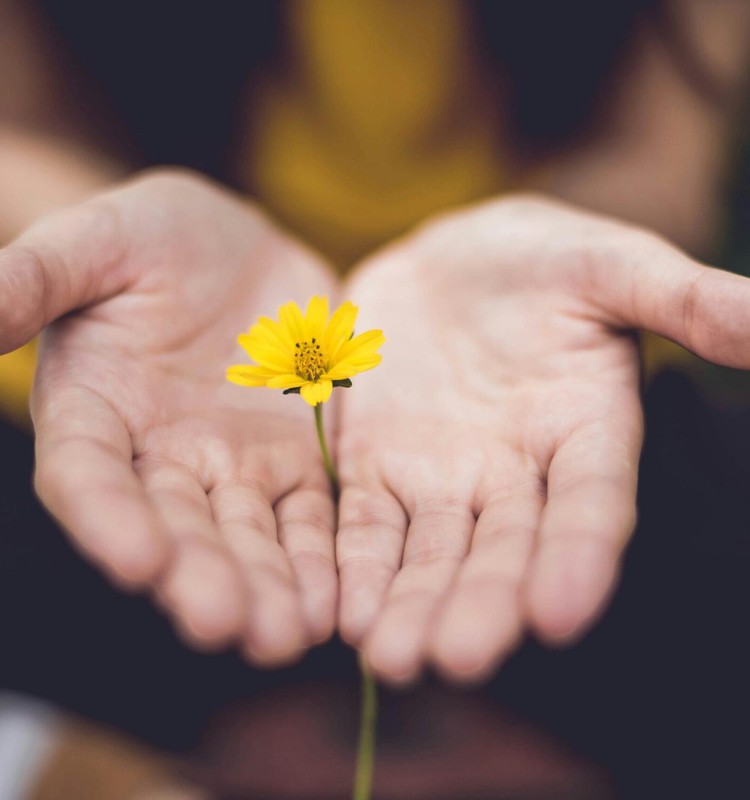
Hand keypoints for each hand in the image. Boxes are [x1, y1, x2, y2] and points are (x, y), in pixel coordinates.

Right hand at [0, 170, 338, 663]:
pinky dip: (319, 558)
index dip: (107, 518)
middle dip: (199, 576)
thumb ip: (35, 278)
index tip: (135, 559)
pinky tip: (333, 602)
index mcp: (95, 413)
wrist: (238, 249)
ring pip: (246, 537)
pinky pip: (308, 517)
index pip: (87, 477)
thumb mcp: (96, 241)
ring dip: (265, 587)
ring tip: (285, 636)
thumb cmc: (152, 238)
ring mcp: (232, 466)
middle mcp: (160, 458)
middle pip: (175, 527)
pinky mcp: (294, 462)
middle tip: (225, 624)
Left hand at [335, 195, 749, 682]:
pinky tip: (345, 614)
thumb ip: (685, 300)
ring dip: (412, 605)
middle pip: (504, 550)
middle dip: (481, 604)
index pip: (591, 505)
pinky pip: (366, 524)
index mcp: (586, 432)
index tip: (559, 614)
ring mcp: (444, 477)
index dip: (580, 557)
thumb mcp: (612, 264)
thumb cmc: (543, 258)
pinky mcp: (378, 467)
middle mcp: (517, 474)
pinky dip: (356, 566)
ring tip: (391, 658)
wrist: (450, 261)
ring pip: (431, 554)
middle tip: (456, 660)